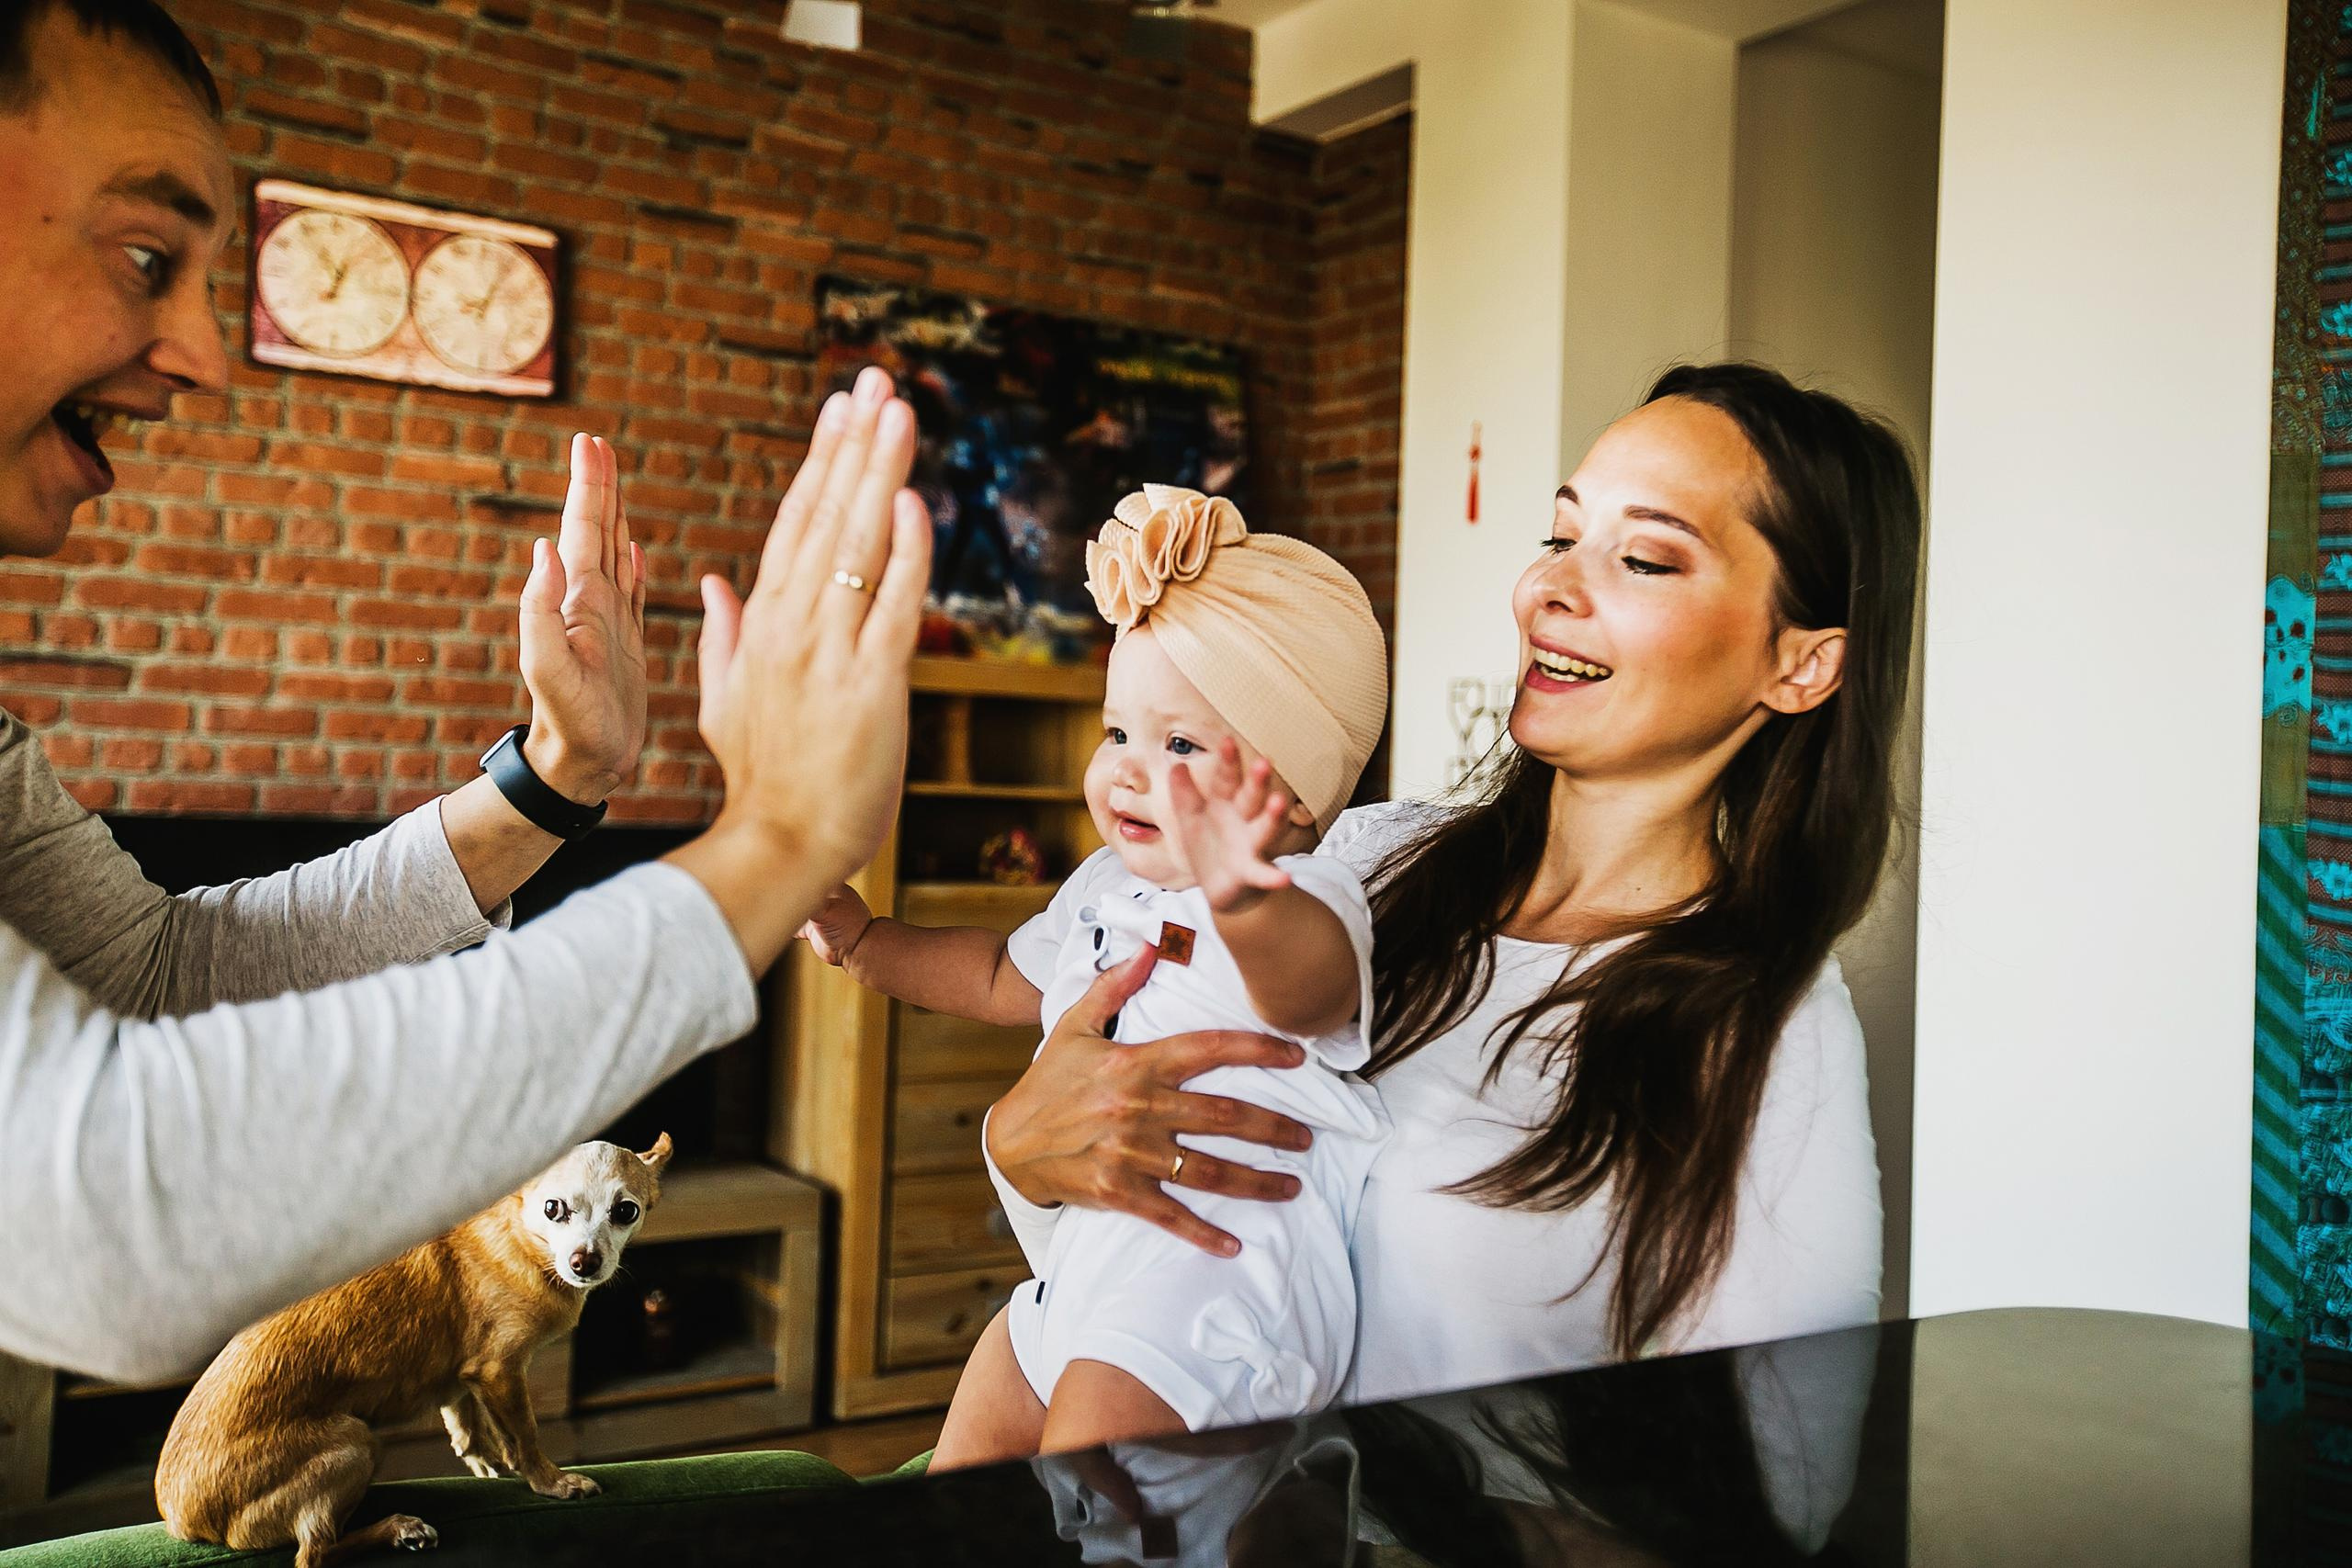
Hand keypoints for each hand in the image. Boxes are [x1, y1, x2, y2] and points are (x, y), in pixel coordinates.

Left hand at [517, 434, 646, 805]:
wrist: (581, 765)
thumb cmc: (568, 723)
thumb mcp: (549, 667)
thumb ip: (540, 609)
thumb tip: (544, 548)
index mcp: (577, 601)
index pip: (581, 531)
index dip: (587, 487)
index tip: (590, 444)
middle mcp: (591, 604)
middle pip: (597, 531)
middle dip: (599, 487)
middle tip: (598, 445)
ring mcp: (609, 623)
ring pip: (614, 554)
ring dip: (615, 516)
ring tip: (615, 481)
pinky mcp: (626, 645)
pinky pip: (632, 593)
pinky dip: (633, 565)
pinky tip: (633, 550)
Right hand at [671, 368, 929, 967]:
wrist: (779, 844)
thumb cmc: (762, 779)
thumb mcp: (723, 700)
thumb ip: (722, 635)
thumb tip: (717, 583)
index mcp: (763, 624)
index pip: (795, 525)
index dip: (822, 463)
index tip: (841, 409)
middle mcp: (792, 626)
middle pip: (826, 516)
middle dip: (854, 443)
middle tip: (877, 381)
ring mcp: (829, 652)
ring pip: (858, 545)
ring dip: (881, 472)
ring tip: (898, 411)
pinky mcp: (870, 684)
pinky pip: (892, 606)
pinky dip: (904, 551)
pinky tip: (914, 500)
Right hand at [983, 946, 1314, 1255]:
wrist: (1009, 1142)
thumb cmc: (1048, 1081)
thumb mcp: (1075, 1026)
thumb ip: (1114, 988)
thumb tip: (1149, 947)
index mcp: (1135, 1064)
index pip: (1208, 1050)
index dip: (1257, 1051)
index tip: (1296, 1056)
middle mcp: (1139, 1108)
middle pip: (1223, 1116)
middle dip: (1274, 1127)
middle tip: (1307, 1137)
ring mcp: (1131, 1154)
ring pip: (1207, 1170)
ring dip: (1256, 1181)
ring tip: (1292, 1185)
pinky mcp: (1119, 1192)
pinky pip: (1170, 1215)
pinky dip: (1203, 1233)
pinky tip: (1234, 1244)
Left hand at [1161, 738, 1293, 912]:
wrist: (1222, 888)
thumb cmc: (1210, 847)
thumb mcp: (1190, 819)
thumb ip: (1184, 794)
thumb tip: (1176, 765)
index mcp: (1226, 805)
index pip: (1227, 780)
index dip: (1228, 762)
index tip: (1227, 740)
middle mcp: (1243, 821)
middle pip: (1251, 798)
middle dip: (1256, 781)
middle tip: (1263, 762)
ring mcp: (1250, 846)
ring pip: (1263, 829)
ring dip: (1273, 816)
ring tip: (1279, 802)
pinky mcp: (1250, 872)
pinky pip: (1263, 874)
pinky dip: (1273, 877)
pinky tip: (1284, 878)